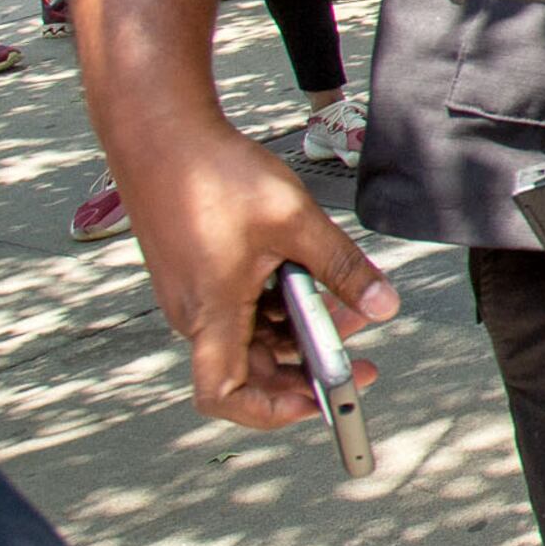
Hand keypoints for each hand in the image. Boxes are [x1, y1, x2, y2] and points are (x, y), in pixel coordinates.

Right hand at [118, 118, 396, 430]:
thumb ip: (343, 268)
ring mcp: (196, 294)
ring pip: (254, 334)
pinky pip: (244, 306)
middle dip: (308, 364)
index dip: (272, 411)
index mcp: (211, 313)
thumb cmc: (211, 175)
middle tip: (360, 356)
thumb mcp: (295, 223)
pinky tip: (310, 273)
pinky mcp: (200, 273)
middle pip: (251, 367)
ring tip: (346, 303)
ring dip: (301, 328)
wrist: (160, 134)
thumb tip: (384, 305)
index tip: (322, 400)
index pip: (225, 395)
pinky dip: (281, 301)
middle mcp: (195, 313)